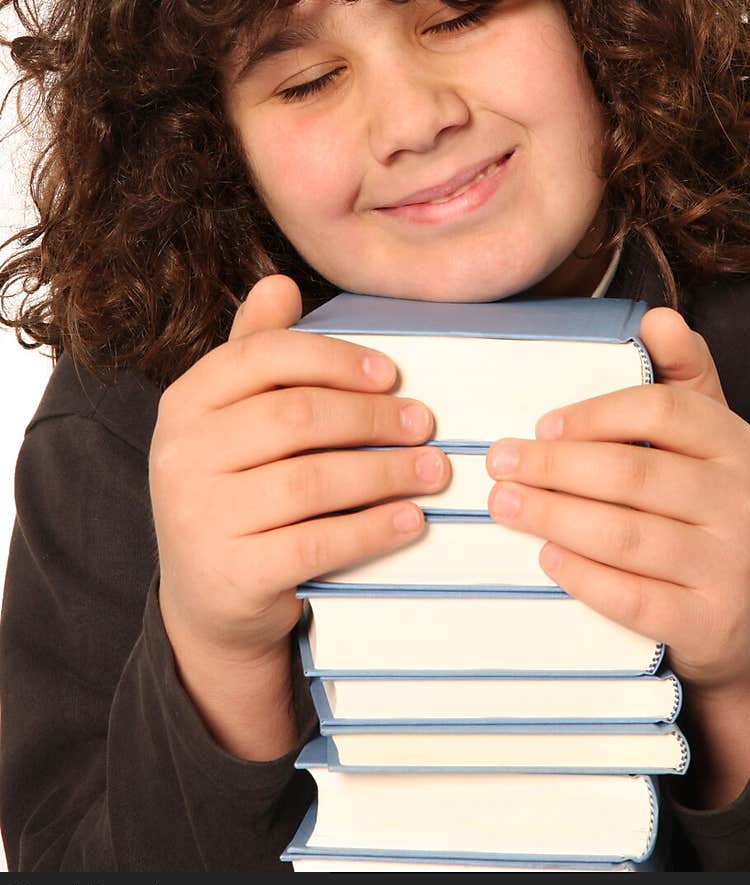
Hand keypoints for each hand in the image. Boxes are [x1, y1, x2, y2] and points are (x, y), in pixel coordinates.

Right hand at [149, 274, 444, 667]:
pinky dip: (373, 528)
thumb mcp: (233, 420)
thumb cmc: (237, 491)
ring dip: (386, 472)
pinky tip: (412, 519)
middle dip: (373, 418)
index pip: (263, 357)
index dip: (334, 359)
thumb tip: (280, 282)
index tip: (391, 374)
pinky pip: (318, 541)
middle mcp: (182, 455)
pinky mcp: (232, 574)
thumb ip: (257, 354)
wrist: (208, 602)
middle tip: (426, 424)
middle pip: (296, 418)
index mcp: (185, 402)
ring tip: (433, 470)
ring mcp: (201, 517)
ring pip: (313, 481)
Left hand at [485, 307, 749, 694]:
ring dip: (552, 516)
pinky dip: (581, 574)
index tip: (540, 424)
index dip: (593, 414)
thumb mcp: (711, 442)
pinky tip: (546, 556)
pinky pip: (630, 595)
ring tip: (504, 505)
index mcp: (737, 445)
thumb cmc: (711, 514)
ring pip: (624, 534)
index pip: (660, 410)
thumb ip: (684, 377)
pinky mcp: (707, 622)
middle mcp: (742, 501)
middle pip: (631, 472)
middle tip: (499, 464)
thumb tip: (658, 317)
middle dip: (552, 466)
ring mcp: (728, 565)